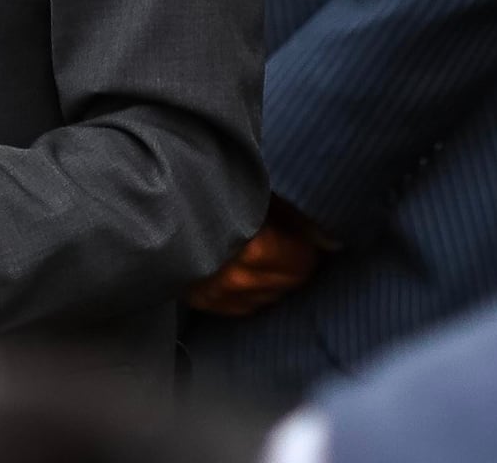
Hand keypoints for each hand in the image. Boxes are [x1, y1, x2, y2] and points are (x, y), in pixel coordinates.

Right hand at [186, 203, 328, 316]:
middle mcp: (237, 279)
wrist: (163, 203)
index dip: (306, 248)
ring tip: (265, 253)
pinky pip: (242, 307)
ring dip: (272, 280)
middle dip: (292, 265)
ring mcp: (217, 295)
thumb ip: (299, 220)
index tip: (304, 235)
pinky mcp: (203, 301)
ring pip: (267, 298)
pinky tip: (248, 271)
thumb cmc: (217, 189)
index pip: (301, 264)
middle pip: (287, 284)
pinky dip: (251, 292)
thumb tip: (333, 245)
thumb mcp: (262, 195)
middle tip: (287, 242)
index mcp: (256, 249)